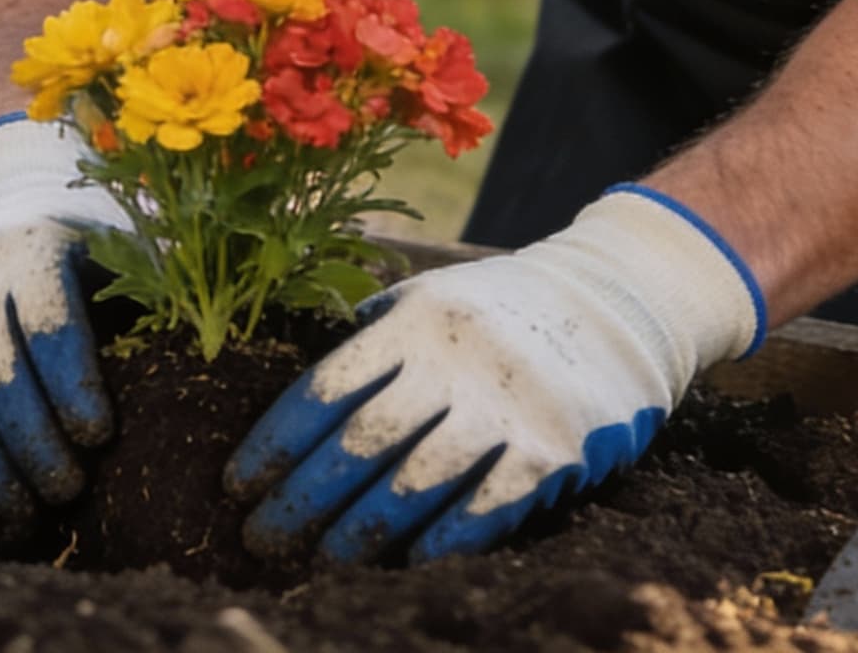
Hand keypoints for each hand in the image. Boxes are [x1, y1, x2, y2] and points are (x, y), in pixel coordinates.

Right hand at [0, 116, 130, 519]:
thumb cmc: (85, 239)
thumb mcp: (122, 242)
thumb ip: (156, 286)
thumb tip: (215, 340)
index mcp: (31, 246)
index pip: (46, 324)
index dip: (71, 386)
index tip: (101, 436)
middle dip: (32, 441)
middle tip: (69, 490)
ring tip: (28, 512)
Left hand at [227, 186, 765, 563]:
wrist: (620, 300)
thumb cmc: (504, 308)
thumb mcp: (432, 295)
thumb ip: (370, 336)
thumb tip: (296, 393)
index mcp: (415, 322)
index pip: (325, 389)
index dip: (275, 443)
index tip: (238, 483)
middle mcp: (456, 363)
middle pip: (360, 444)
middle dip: (301, 499)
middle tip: (260, 538)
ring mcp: (508, 408)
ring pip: (415, 485)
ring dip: (358, 532)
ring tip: (318, 560)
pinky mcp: (554, 450)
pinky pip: (484, 509)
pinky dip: (439, 541)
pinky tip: (402, 563)